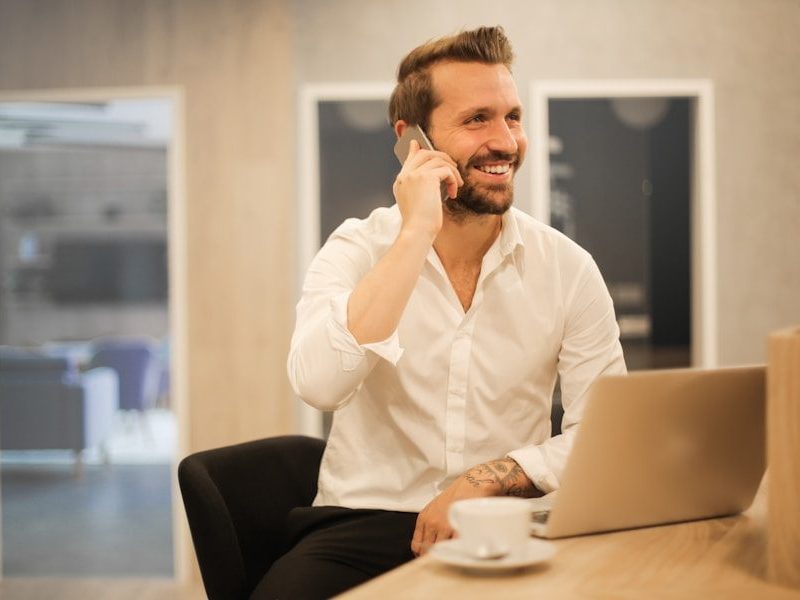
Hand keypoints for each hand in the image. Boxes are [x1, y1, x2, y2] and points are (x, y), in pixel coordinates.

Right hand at [392, 139, 462, 238]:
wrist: (417, 231)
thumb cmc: (420, 224)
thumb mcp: (418, 203)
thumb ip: (421, 188)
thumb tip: (434, 178)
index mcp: (401, 182)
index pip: (410, 158)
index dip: (416, 150)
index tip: (417, 144)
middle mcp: (405, 175)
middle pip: (425, 153)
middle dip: (442, 158)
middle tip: (452, 168)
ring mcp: (414, 175)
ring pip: (438, 159)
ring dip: (451, 170)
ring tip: (456, 184)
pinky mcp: (426, 177)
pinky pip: (446, 169)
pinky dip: (453, 179)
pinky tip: (454, 192)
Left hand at [410, 458, 539, 555]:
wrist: (472, 484)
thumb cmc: (457, 495)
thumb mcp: (435, 507)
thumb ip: (430, 524)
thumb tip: (429, 543)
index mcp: (424, 518)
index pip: (416, 545)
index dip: (422, 554)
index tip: (428, 556)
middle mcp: (431, 522)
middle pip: (426, 550)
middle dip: (433, 556)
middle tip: (442, 557)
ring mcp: (444, 526)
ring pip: (440, 550)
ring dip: (446, 553)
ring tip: (452, 553)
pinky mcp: (457, 528)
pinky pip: (453, 547)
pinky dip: (456, 550)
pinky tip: (459, 549)